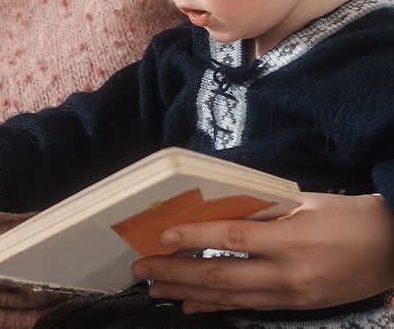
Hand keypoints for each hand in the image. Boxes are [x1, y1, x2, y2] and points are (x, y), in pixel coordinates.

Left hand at [132, 192, 393, 312]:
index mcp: (292, 240)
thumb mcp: (305, 202)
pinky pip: (247, 308)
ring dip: (187, 293)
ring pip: (229, 297)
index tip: (161, 236)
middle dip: (176, 273)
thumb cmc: (348, 216)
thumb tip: (214, 209)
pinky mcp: (294, 307)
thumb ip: (261, 208)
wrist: (393, 250)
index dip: (195, 238)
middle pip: (222, 276)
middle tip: (141, 269)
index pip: (233, 238)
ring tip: (154, 288)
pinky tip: (189, 306)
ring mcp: (291, 296)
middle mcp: (288, 274)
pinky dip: (215, 306)